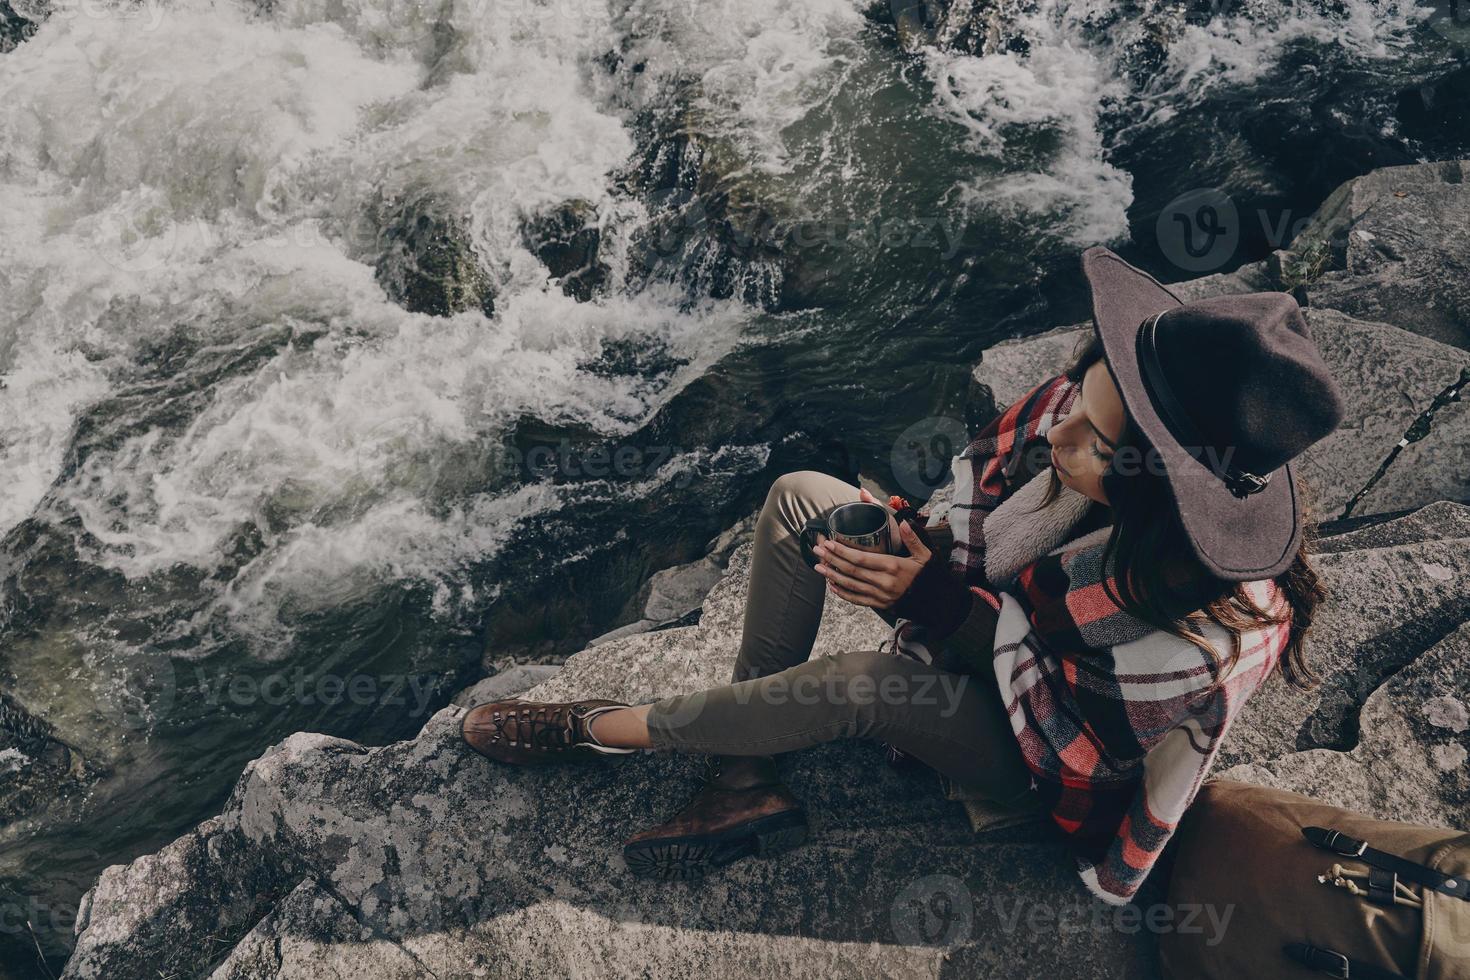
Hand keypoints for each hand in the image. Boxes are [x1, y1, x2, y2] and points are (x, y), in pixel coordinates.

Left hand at [813, 497, 932, 609]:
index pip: (861, 558)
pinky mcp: (881, 605)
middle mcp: (884, 582)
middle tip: (817, 550)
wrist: (939, 604)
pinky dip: (843, 593)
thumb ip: (913, 539)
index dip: (842, 551)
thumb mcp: (926, 555)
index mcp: (893, 566)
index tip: (829, 542)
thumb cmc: (931, 576)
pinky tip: (832, 586)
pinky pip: (857, 600)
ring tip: (818, 566)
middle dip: (832, 559)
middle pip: (851, 570)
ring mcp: (881, 596)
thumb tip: (904, 522)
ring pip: (851, 585)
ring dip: (832, 575)